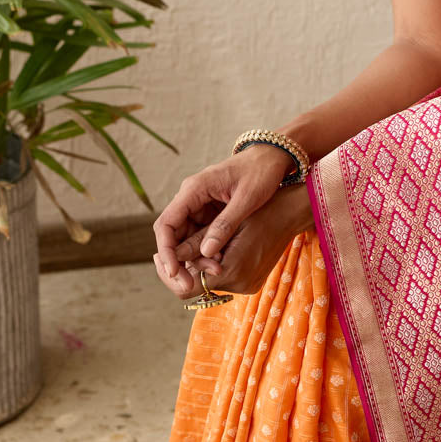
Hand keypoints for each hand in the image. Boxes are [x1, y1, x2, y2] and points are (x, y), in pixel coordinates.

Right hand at [152, 142, 294, 288]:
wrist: (274, 157)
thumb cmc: (261, 172)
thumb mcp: (246, 199)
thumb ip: (225, 224)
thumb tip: (206, 252)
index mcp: (194, 189)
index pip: (166, 223)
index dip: (166, 250)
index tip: (174, 271)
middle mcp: (191, 197)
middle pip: (172, 234)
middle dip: (178, 260)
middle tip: (189, 283)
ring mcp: (199, 205)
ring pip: (185, 238)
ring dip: (194, 257)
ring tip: (215, 271)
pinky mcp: (210, 212)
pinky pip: (200, 235)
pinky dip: (206, 250)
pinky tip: (218, 263)